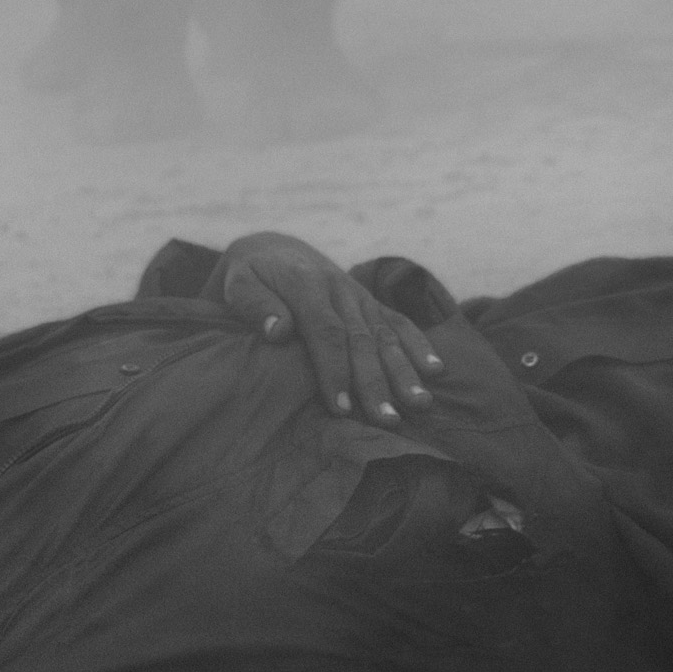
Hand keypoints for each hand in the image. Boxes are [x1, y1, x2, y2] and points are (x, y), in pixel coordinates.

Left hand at [208, 232, 444, 426]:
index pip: (325, 331)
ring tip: (419, 403)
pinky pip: (398, 321)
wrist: (273, 251)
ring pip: (385, 334)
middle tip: (386, 420)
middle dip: (375, 381)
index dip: (335, 370)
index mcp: (304, 283)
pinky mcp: (371, 302)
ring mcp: (358, 295)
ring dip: (403, 370)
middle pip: (361, 339)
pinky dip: (418, 343)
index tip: (341, 408)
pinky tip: (435, 370)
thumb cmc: (250, 278)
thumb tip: (279, 332)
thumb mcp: (237, 284)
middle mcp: (338, 288)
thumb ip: (254, 305)